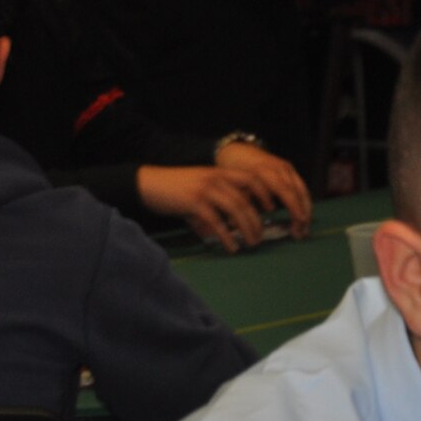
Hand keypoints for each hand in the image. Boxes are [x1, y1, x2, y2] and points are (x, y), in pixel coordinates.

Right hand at [136, 165, 277, 252]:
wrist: (148, 183)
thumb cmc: (175, 189)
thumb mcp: (200, 186)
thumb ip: (218, 199)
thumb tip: (234, 221)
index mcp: (219, 172)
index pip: (251, 178)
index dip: (264, 193)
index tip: (271, 208)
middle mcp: (215, 178)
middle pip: (245, 200)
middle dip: (256, 221)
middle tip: (260, 237)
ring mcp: (205, 190)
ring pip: (235, 210)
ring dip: (247, 229)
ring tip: (251, 243)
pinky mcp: (194, 203)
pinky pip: (217, 222)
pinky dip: (227, 237)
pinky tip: (231, 247)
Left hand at [215, 143, 312, 235]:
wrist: (238, 152)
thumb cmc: (235, 173)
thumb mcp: (235, 186)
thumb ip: (241, 202)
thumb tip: (237, 223)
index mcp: (263, 172)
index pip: (284, 191)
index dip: (293, 207)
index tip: (297, 223)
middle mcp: (277, 168)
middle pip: (296, 192)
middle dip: (302, 213)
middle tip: (301, 234)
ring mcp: (286, 167)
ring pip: (302, 190)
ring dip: (306, 211)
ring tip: (304, 230)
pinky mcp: (290, 169)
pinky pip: (302, 188)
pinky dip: (304, 204)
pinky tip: (303, 218)